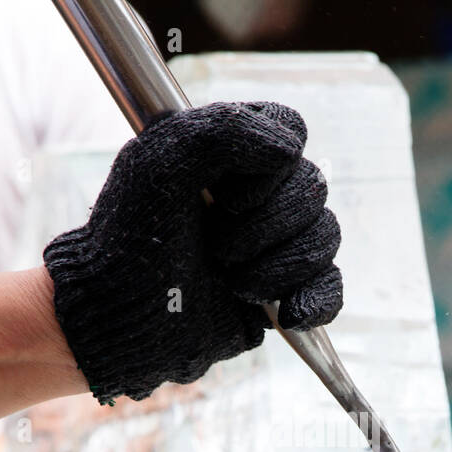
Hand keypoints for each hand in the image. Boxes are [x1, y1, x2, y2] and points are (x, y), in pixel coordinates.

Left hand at [43, 100, 343, 403]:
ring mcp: (273, 246)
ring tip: (233, 284)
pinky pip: (331, 289)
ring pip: (324, 238)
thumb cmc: (128, 239)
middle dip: (265, 227)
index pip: (289, 131)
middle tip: (216, 248)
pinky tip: (287, 314)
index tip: (225, 196)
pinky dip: (316, 301)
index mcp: (229, 155)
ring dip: (280, 266)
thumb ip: (224, 130)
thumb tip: (292, 150)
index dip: (270, 167)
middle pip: (313, 189)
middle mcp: (257, 196)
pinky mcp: (282, 294)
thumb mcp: (161, 162)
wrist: (121, 320)